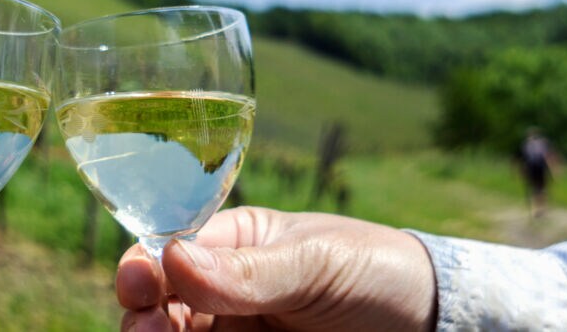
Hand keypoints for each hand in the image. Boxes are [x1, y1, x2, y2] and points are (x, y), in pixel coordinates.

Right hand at [116, 207, 435, 330]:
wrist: (428, 326)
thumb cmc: (375, 272)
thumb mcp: (316, 262)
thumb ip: (250, 269)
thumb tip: (173, 257)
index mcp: (231, 244)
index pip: (169, 250)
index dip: (144, 264)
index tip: (138, 283)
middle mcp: (222, 291)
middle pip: (158, 304)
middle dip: (142, 315)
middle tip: (150, 330)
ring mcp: (234, 331)